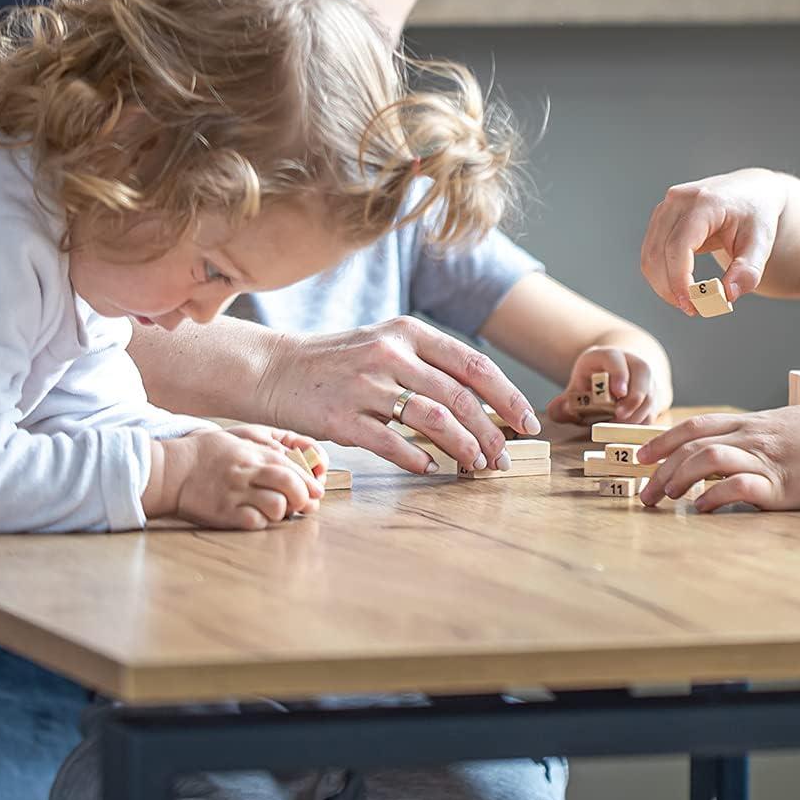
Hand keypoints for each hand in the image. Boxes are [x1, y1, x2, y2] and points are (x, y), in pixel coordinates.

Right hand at [154, 425, 324, 529]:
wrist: (171, 470)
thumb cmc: (205, 454)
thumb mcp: (238, 442)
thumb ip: (264, 450)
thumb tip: (291, 459)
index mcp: (253, 455)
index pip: (292, 468)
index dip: (309, 481)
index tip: (316, 491)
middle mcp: (248, 473)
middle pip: (289, 485)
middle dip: (302, 497)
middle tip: (303, 505)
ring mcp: (236, 494)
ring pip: (276, 506)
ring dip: (282, 511)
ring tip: (276, 512)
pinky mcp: (223, 514)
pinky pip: (254, 523)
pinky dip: (262, 523)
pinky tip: (257, 519)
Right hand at [253, 316, 540, 475]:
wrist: (273, 369)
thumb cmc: (338, 361)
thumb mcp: (386, 344)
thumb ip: (428, 365)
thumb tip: (482, 402)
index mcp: (408, 332)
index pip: (473, 364)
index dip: (507, 396)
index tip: (527, 421)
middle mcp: (391, 354)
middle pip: (459, 396)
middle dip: (490, 431)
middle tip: (503, 456)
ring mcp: (366, 385)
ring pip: (433, 419)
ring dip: (462, 447)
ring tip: (476, 465)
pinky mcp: (341, 418)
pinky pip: (391, 443)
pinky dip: (417, 458)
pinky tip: (432, 467)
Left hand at [544, 345, 666, 426]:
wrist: (615, 377)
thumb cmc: (591, 385)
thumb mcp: (576, 390)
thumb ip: (564, 403)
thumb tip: (558, 411)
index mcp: (608, 356)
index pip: (616, 359)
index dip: (618, 374)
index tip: (617, 393)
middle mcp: (631, 362)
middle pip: (642, 373)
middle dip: (633, 397)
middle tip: (620, 417)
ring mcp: (646, 378)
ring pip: (651, 393)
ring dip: (638, 413)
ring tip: (621, 428)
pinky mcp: (655, 395)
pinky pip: (655, 409)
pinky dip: (645, 422)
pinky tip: (631, 433)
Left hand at [635, 408, 799, 512]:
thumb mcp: (795, 420)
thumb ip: (769, 427)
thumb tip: (753, 432)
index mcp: (755, 422)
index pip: (698, 426)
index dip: (665, 440)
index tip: (643, 456)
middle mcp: (754, 436)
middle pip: (692, 444)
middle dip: (660, 468)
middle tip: (644, 493)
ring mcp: (766, 460)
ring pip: (706, 460)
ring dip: (678, 480)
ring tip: (664, 500)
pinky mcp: (781, 487)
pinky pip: (737, 488)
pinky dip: (713, 498)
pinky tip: (701, 510)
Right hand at [640, 170, 791, 312]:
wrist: (750, 191)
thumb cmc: (756, 215)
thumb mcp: (762, 242)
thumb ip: (748, 270)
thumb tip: (727, 296)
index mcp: (705, 202)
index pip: (679, 246)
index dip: (679, 280)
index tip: (693, 306)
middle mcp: (679, 200)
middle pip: (658, 253)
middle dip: (671, 288)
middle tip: (695, 310)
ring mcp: (666, 207)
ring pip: (650, 255)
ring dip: (663, 285)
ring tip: (691, 302)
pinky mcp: (661, 217)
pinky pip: (651, 252)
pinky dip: (662, 275)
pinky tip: (683, 288)